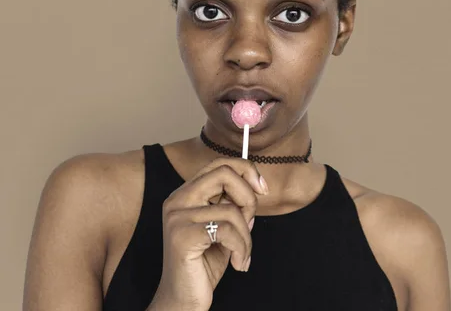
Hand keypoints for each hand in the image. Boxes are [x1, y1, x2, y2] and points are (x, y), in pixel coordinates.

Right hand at [147, 157, 267, 310]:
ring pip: (231, 210)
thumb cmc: (203, 264)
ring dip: (246, 237)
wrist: (183, 301)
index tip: (262, 188)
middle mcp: (177, 200)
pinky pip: (227, 230)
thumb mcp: (223, 228)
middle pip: (224, 174)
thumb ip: (233, 206)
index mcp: (186, 194)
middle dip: (248, 199)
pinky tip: (238, 264)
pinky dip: (241, 248)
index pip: (219, 164)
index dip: (246, 170)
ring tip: (242, 255)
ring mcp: (177, 217)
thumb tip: (256, 187)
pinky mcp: (183, 236)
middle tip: (249, 223)